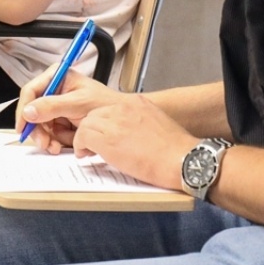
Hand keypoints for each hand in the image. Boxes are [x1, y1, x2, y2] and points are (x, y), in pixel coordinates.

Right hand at [17, 66, 123, 153]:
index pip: (31, 91)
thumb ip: (52, 106)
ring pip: (40, 125)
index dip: (24, 109)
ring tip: (55, 146)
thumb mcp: (78, 103)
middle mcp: (55, 91)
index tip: (23, 126)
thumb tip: (29, 111)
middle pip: (33, 111)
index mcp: (57, 77)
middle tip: (43, 142)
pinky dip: (55, 141)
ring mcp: (57, 107)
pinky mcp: (61, 120)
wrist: (119, 119)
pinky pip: (50, 133)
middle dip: (38, 129)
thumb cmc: (106, 104)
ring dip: (47, 138)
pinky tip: (62, 144)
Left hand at [70, 95, 197, 190]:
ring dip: (84, 138)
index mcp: (138, 104)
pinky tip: (85, 155)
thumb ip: (140, 125)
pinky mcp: (107, 139)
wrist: (182, 160)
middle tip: (91, 144)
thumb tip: (129, 136)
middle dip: (91, 130)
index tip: (103, 134)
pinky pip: (83, 137)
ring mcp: (115, 122)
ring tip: (87, 151)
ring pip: (86, 124)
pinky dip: (81, 146)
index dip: (103, 124)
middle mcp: (124, 108)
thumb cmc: (176, 152)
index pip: (109, 108)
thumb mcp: (157, 127)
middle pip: (94, 114)